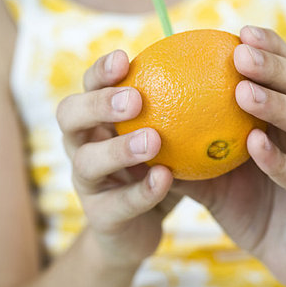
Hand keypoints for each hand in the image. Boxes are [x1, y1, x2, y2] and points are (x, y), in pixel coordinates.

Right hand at [56, 50, 177, 269]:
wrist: (137, 228)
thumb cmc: (157, 166)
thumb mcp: (167, 134)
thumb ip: (181, 106)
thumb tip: (216, 65)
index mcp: (95, 118)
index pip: (88, 85)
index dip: (101, 71)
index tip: (125, 58)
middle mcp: (80, 144)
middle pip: (69, 115)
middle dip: (98, 104)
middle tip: (135, 99)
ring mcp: (86, 182)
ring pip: (87, 161)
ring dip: (119, 149)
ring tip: (153, 141)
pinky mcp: (99, 217)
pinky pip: (118, 203)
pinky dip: (142, 191)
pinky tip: (167, 178)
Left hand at [171, 25, 285, 286]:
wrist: (284, 256)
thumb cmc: (247, 205)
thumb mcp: (210, 172)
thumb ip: (183, 146)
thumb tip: (140, 122)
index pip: (284, 74)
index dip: (269, 48)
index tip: (239, 32)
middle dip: (275, 66)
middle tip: (241, 54)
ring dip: (278, 105)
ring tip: (244, 92)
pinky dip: (281, 161)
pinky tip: (255, 144)